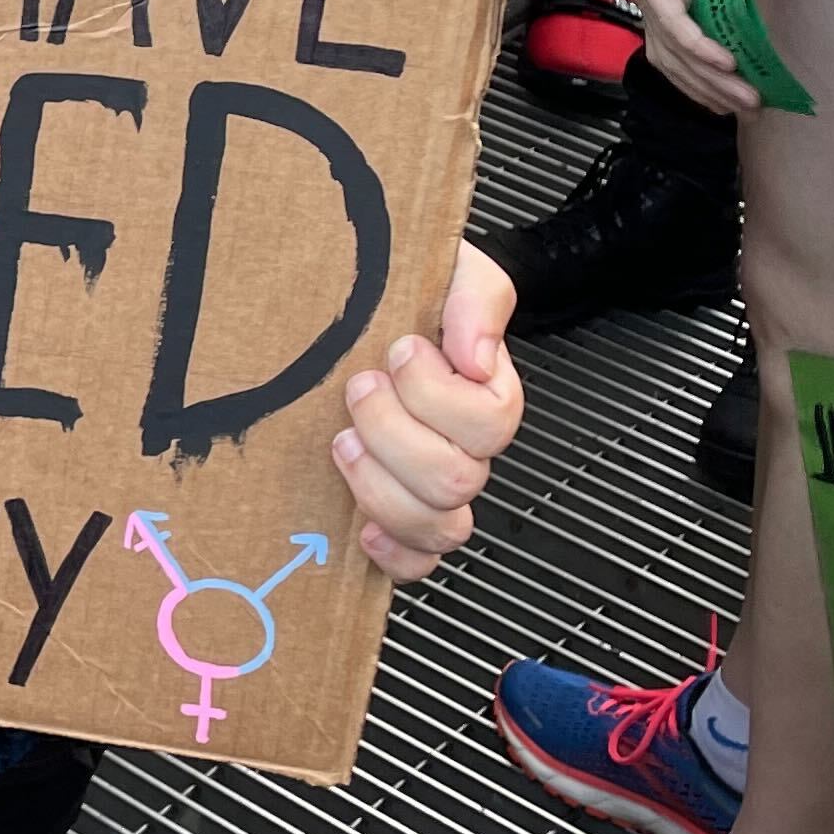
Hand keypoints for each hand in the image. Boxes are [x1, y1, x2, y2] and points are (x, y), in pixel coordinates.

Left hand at [331, 243, 520, 579]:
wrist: (358, 305)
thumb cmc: (406, 291)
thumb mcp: (451, 269)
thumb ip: (477, 299)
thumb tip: (476, 359)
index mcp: (483, 394)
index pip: (490, 422)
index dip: (437, 393)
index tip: (400, 348)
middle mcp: (463, 447)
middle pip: (456, 480)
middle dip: (394, 432)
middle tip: (359, 386)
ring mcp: (430, 487)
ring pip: (437, 526)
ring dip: (379, 483)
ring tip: (343, 439)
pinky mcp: (396, 517)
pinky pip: (416, 564)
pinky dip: (390, 551)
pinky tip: (359, 522)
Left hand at [623, 0, 779, 108]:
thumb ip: (725, 10)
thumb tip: (735, 50)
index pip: (672, 49)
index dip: (700, 81)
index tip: (733, 100)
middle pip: (668, 56)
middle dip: (708, 89)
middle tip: (744, 107)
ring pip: (670, 45)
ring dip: (709, 77)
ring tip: (743, 95)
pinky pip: (672, 20)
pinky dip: (698, 47)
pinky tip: (724, 64)